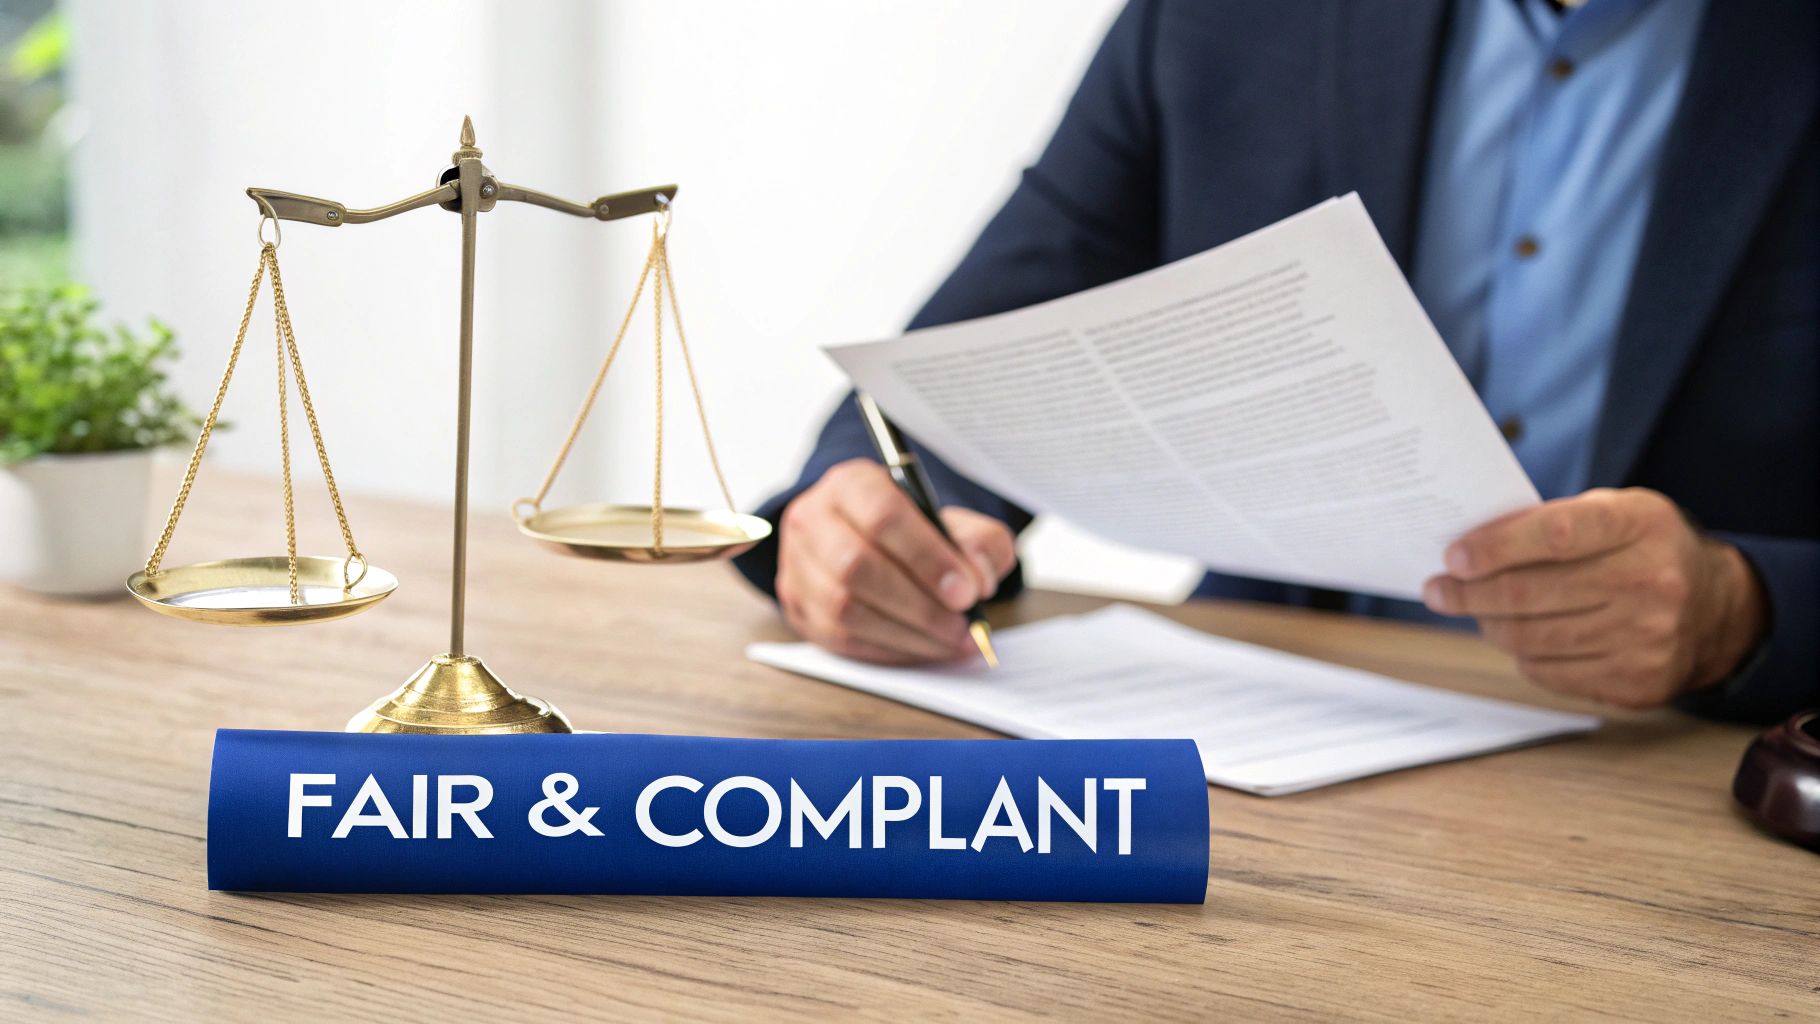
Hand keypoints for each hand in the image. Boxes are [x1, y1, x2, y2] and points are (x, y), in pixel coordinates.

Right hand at [775, 459, 1016, 663]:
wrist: (866, 541)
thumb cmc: (912, 531)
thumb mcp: (953, 521)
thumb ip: (980, 542)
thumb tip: (979, 580)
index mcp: (852, 483)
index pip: (884, 516)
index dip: (928, 558)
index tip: (967, 592)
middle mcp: (813, 519)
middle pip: (857, 566)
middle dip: (919, 604)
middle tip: (962, 624)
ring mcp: (797, 565)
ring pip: (846, 608)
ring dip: (907, 633)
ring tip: (951, 640)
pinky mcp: (797, 606)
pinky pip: (841, 638)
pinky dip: (889, 649)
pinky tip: (924, 647)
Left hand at [1422, 487, 1767, 709]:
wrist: (1716, 608)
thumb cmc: (1641, 549)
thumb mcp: (1614, 513)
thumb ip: (1550, 523)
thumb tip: (1467, 550)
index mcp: (1640, 525)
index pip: (1554, 535)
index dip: (1495, 547)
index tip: (1453, 557)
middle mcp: (1651, 582)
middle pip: (1532, 594)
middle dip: (1470, 593)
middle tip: (1438, 590)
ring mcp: (1648, 638)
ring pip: (1533, 638)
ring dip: (1489, 624)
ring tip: (1472, 610)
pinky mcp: (1638, 682)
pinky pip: (1550, 672)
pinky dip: (1523, 654)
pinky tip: (1518, 636)